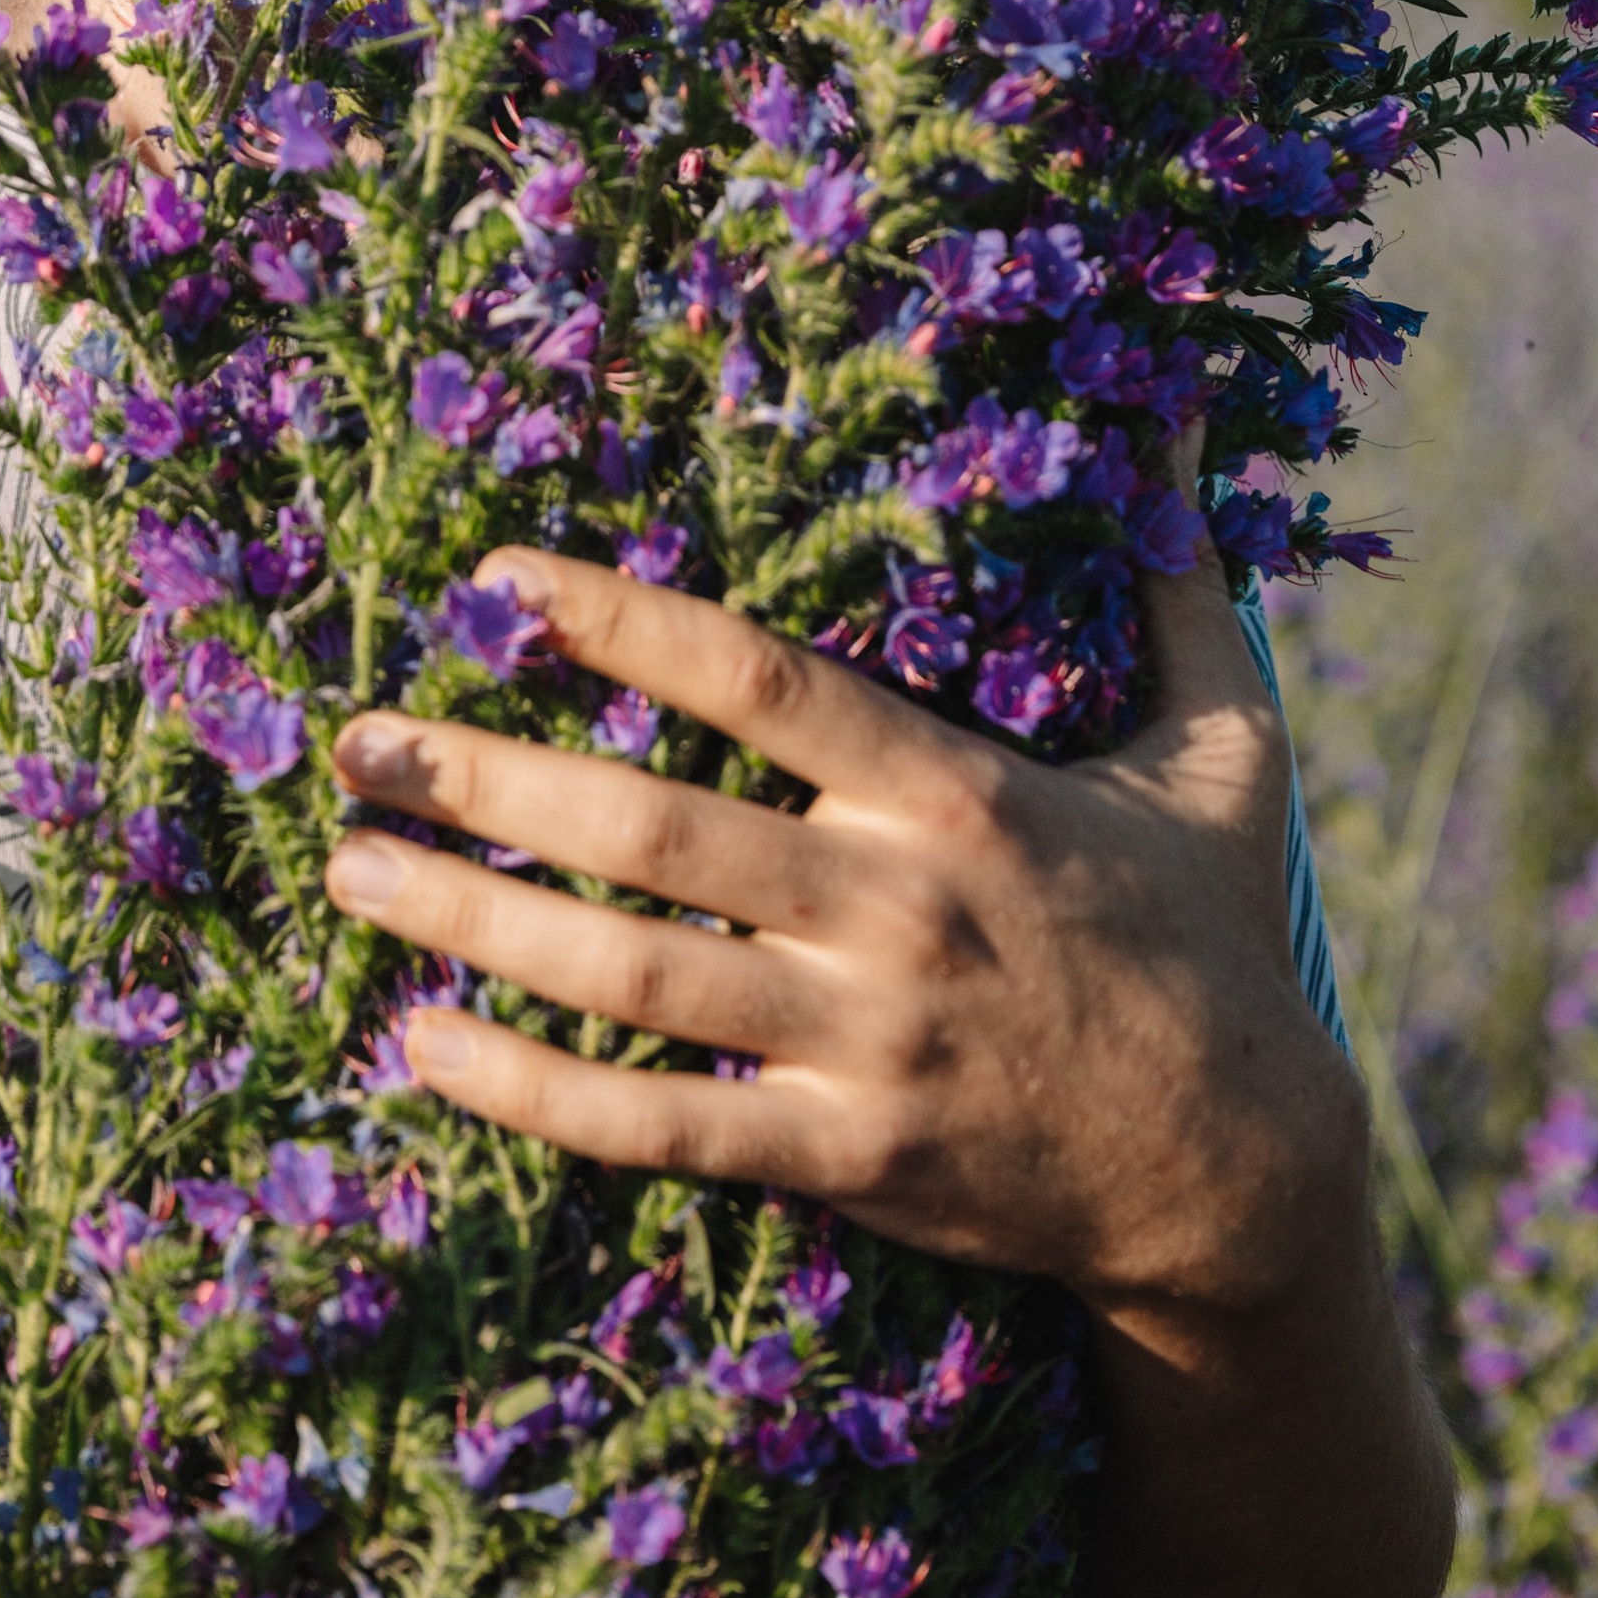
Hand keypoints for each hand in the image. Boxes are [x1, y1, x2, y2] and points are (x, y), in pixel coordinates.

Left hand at [322, 534, 1361, 1328]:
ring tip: (350, 868)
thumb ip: (1182, 585)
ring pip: (632, 979)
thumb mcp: (1228, 747)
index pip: (763, 681)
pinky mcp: (846, 1161)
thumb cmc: (1217, 936)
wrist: (1247, 1177)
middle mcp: (897, 912)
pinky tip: (422, 1044)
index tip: (500, 572)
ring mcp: (864, 1048)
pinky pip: (659, 1129)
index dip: (623, 619)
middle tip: (355, 740)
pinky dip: (530, 1094)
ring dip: (473, 921)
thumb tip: (1169, 419)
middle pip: (655, 833)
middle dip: (487, 777)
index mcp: (965, 795)